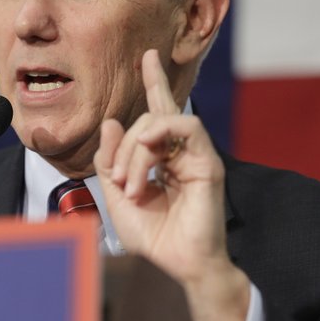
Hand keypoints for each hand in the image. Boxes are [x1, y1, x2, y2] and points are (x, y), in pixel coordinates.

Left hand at [94, 49, 249, 320]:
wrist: (178, 264)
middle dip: (124, 148)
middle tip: (122, 185)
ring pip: (161, 121)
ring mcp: (195, 154)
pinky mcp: (208, 162)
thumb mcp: (117, 195)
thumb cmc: (152, 235)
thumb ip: (111, 160)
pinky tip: (149, 149)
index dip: (154, 81)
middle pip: (147, 118)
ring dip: (138, 150)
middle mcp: (179, 150)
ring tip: (134, 186)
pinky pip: (187, 128)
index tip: (148, 56)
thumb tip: (112, 122)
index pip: (157, 110)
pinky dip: (162, 132)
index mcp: (160, 155)